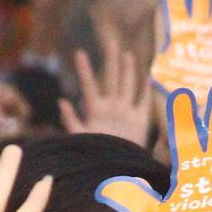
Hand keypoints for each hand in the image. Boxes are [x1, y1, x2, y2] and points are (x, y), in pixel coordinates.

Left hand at [62, 26, 151, 146]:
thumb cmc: (95, 156)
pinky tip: (149, 76)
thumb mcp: (80, 137)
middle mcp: (111, 107)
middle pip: (111, 78)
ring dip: (127, 70)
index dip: (85, 70)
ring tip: (126, 54)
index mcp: (95, 110)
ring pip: (127, 85)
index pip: (89, 85)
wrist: (116, 171)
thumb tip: (61, 101)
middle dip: (110, 60)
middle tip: (110, 40)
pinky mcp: (140, 121)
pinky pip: (145, 101)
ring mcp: (126, 112)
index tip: (80, 53)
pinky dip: (147, 90)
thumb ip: (71, 120)